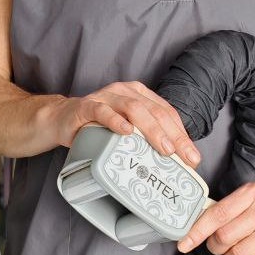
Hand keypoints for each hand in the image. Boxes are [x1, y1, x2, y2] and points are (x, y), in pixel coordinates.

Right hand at [53, 80, 200, 166]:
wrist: (63, 119)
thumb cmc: (98, 126)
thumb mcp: (126, 129)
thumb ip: (145, 136)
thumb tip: (173, 161)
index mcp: (139, 95)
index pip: (167, 113)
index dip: (182, 134)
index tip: (192, 157)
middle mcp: (125, 92)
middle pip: (155, 111)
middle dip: (173, 136)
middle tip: (183, 157)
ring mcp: (106, 97)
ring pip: (134, 109)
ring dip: (152, 129)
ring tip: (163, 148)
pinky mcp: (87, 106)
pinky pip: (103, 112)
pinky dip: (116, 121)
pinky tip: (126, 132)